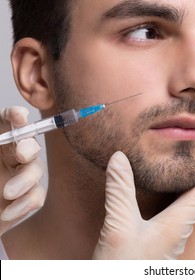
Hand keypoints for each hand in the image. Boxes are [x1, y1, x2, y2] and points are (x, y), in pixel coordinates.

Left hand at [0, 107, 45, 234]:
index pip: (6, 121)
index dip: (15, 116)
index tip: (19, 118)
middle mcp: (7, 155)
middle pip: (28, 143)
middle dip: (28, 147)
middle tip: (22, 155)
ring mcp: (19, 176)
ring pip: (36, 170)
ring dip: (25, 180)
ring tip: (8, 193)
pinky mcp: (26, 197)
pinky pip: (36, 195)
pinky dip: (24, 204)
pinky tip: (7, 213)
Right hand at [93, 134, 194, 258]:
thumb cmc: (123, 268)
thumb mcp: (119, 227)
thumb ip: (120, 192)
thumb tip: (121, 158)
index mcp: (178, 223)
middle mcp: (181, 227)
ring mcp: (172, 233)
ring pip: (193, 198)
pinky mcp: (162, 237)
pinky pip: (181, 206)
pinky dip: (185, 188)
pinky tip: (177, 187)